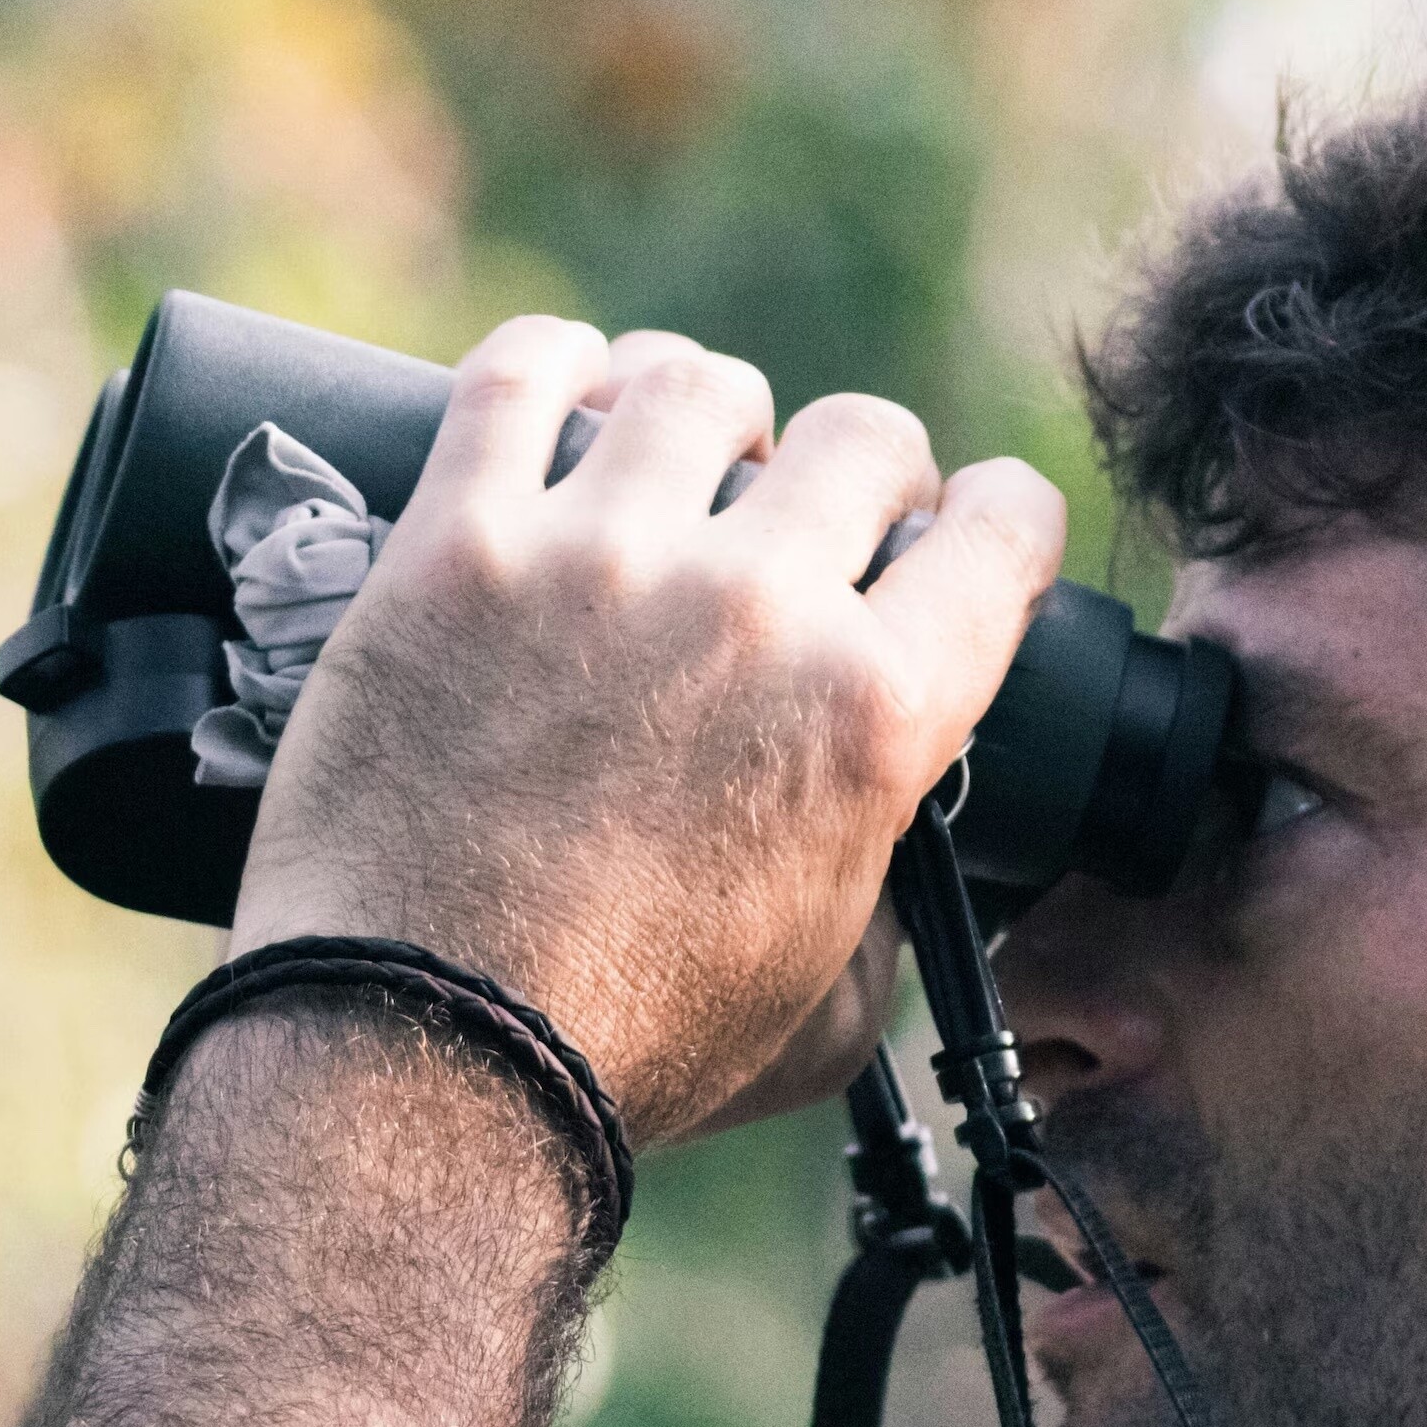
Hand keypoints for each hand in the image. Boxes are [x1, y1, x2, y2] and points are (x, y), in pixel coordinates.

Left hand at [227, 318, 1064, 1145]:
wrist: (423, 1061)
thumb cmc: (630, 1055)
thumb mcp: (832, 1010)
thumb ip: (889, 907)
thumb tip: (886, 852)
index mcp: (873, 714)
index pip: (1003, 529)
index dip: (1001, 519)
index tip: (962, 531)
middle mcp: (756, 608)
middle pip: (862, 435)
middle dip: (860, 473)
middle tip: (810, 519)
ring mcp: (600, 559)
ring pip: (696, 383)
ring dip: (706, 413)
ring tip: (675, 460)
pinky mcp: (457, 544)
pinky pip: (520, 374)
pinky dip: (556, 365)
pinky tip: (562, 392)